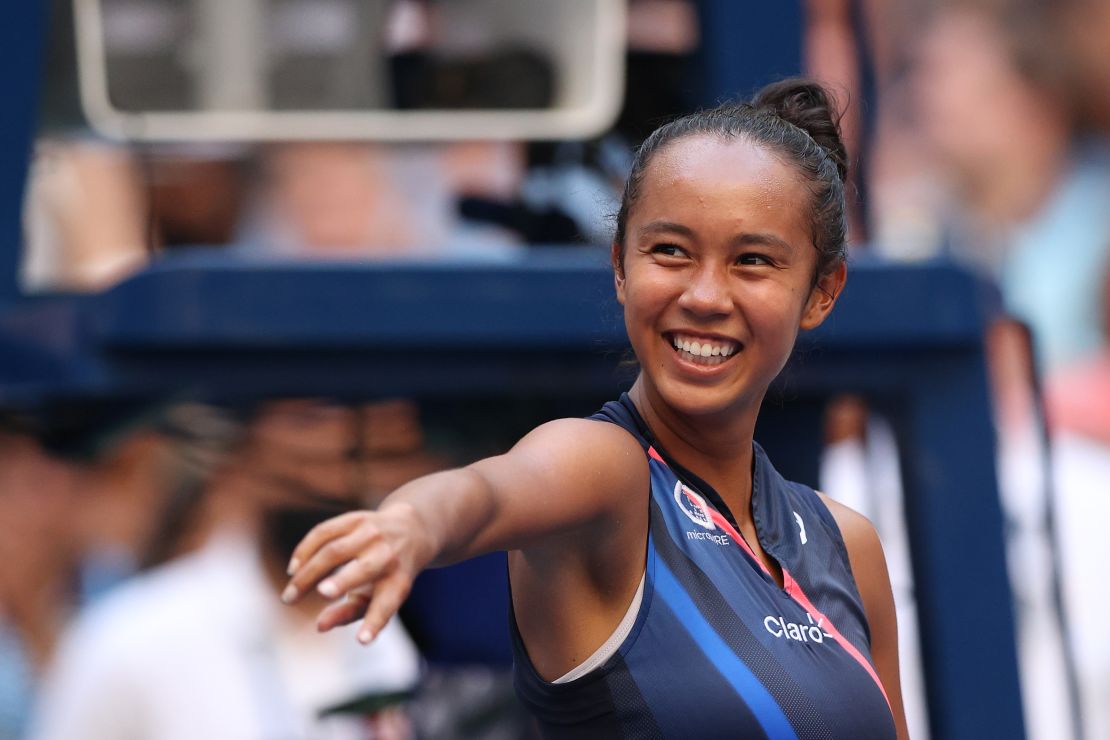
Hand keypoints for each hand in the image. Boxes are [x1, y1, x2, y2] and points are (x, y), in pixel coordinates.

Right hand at [281, 502, 432, 643]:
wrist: (410, 530)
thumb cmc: (387, 576)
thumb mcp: (378, 597)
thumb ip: (349, 613)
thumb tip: (319, 626)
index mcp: (398, 582)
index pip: (387, 605)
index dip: (374, 624)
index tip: (362, 641)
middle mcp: (388, 556)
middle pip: (364, 569)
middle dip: (342, 582)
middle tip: (320, 594)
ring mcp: (372, 533)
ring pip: (333, 550)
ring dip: (307, 573)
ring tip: (289, 596)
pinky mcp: (356, 519)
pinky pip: (322, 533)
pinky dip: (304, 551)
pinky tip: (294, 569)